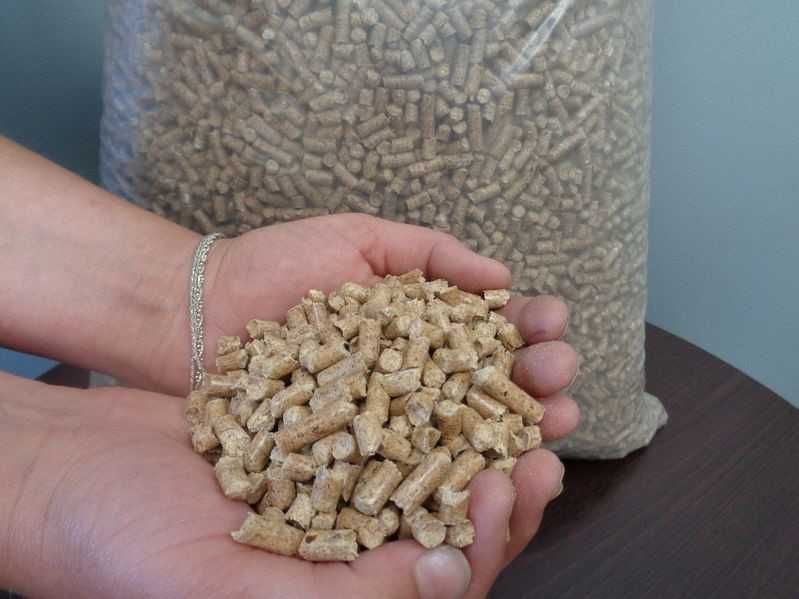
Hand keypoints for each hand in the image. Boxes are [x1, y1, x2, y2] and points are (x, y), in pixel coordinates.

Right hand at [1, 319, 575, 598]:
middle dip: (509, 463)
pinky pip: (387, 397)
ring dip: (484, 408)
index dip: (492, 529)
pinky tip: (457, 340)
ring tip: (525, 368)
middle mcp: (355, 531)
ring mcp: (340, 470)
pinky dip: (426, 369)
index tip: (511, 479)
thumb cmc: (126, 549)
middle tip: (551, 420)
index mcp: (348, 588)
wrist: (73, 475)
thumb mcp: (231, 591)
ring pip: (435, 443)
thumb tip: (448, 579)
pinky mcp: (319, 419)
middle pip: (457, 505)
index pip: (449, 571)